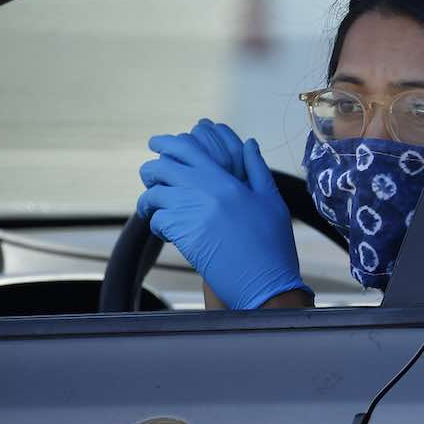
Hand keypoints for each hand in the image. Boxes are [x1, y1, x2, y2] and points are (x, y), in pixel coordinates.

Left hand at [137, 125, 309, 309]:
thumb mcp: (271, 200)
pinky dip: (158, 225)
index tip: (156, 144)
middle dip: (151, 172)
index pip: (187, 149)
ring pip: (153, 195)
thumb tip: (248, 143)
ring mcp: (191, 213)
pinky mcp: (183, 236)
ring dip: (150, 201)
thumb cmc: (273, 242)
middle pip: (161, 168)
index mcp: (225, 180)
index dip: (166, 143)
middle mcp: (205, 191)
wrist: (266, 281)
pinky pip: (157, 221)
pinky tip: (168, 232)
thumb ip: (257, 169)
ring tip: (156, 209)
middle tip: (153, 180)